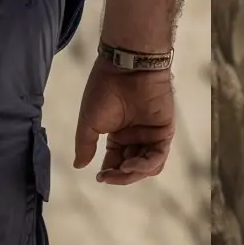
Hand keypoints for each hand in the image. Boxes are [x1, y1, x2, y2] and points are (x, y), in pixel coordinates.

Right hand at [73, 61, 174, 182]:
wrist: (126, 68)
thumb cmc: (105, 91)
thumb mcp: (89, 121)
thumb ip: (85, 145)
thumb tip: (79, 165)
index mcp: (118, 135)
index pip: (115, 162)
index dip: (109, 173)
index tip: (100, 177)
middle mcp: (135, 136)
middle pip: (132, 167)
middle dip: (120, 176)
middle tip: (109, 177)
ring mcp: (151, 134)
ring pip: (147, 166)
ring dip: (134, 173)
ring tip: (122, 169)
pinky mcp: (164, 131)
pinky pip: (158, 155)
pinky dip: (146, 164)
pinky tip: (131, 164)